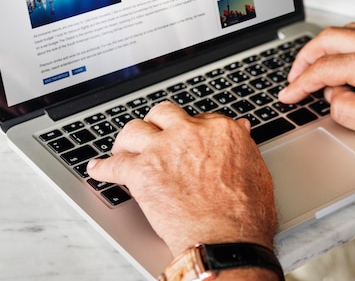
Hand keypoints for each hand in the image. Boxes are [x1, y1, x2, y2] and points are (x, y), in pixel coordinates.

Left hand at [87, 102, 276, 256]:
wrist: (227, 240)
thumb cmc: (245, 213)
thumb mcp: (256, 170)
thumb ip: (242, 145)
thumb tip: (240, 130)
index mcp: (219, 130)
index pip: (195, 117)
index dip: (185, 129)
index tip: (181, 138)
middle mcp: (189, 132)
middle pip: (162, 113)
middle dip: (155, 124)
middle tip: (152, 137)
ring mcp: (163, 149)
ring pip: (133, 130)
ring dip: (126, 141)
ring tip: (123, 150)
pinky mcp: (142, 171)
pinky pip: (113, 164)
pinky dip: (102, 168)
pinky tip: (97, 169)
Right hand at [278, 23, 354, 154]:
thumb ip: (343, 107)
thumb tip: (332, 94)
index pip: (322, 69)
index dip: (299, 83)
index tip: (288, 94)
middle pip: (328, 39)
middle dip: (305, 57)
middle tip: (295, 76)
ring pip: (346, 31)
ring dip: (325, 47)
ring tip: (316, 67)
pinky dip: (346, 44)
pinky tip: (345, 60)